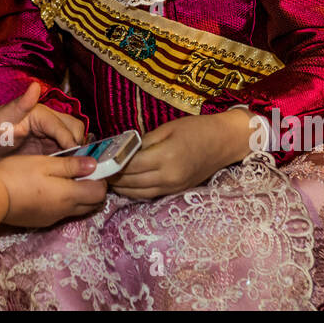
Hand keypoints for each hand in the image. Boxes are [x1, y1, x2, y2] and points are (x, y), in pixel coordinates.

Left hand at [0, 82, 86, 162]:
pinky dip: (72, 160)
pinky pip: (68, 153)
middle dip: (78, 144)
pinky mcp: (51, 149)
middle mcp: (49, 122)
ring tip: (73, 169)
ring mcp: (51, 136)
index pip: (61, 126)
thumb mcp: (2, 118)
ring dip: (77, 153)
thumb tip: (35, 85)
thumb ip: (20, 104)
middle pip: (75, 129)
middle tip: (74, 164)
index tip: (72, 155)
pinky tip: (68, 172)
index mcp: (41, 113)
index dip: (68, 140)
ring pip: (75, 141)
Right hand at [0, 154, 107, 227]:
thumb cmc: (17, 174)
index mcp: (69, 195)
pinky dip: (64, 201)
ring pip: (77, 208)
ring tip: (64, 177)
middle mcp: (65, 210)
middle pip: (92, 203)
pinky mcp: (41, 221)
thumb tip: (94, 165)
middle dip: (93, 187)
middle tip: (81, 170)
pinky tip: (49, 188)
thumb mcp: (45, 163)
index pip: (100, 192)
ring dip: (79, 195)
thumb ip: (71, 165)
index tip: (92, 164)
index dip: (100, 178)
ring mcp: (53, 218)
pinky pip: (62, 212)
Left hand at [109, 110, 255, 199]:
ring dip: (121, 188)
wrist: (225, 141)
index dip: (112, 165)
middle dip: (112, 178)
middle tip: (97, 171)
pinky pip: (149, 194)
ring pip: (138, 193)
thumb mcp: (168, 128)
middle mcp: (168, 176)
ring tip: (107, 178)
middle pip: (131, 182)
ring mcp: (173, 187)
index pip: (130, 165)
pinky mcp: (177, 191)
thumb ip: (144, 141)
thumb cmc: (197, 129)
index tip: (98, 160)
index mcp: (165, 157)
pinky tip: (125, 184)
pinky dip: (134, 191)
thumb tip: (123, 150)